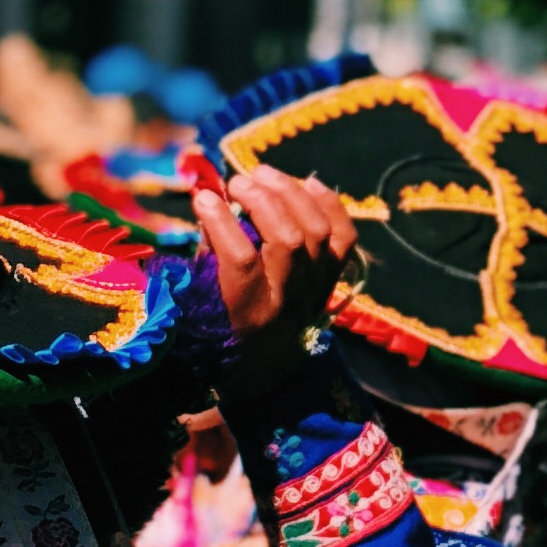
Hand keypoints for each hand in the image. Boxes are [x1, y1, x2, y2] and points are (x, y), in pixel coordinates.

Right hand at [198, 162, 356, 382]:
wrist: (270, 371)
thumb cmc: (224, 334)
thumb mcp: (206, 304)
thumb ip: (210, 256)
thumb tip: (211, 204)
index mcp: (248, 313)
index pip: (241, 261)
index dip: (222, 223)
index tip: (204, 198)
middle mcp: (288, 300)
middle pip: (287, 239)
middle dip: (262, 200)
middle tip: (237, 182)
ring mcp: (315, 288)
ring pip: (316, 230)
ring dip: (290, 192)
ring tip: (263, 175)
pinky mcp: (331, 278)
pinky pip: (342, 234)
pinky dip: (329, 204)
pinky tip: (307, 183)